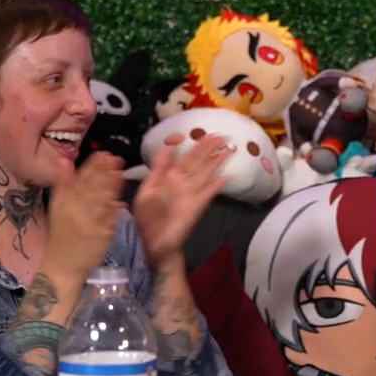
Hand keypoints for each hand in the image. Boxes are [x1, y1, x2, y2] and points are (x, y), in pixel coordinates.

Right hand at [42, 151, 126, 275]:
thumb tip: (64, 160)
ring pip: (100, 203)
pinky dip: (114, 212)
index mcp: (64, 202)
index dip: (92, 166)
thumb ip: (63, 184)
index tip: (103, 154)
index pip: (79, 180)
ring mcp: (88, 224)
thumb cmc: (63, 234)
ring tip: (120, 173)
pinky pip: (108, 223)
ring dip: (111, 188)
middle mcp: (75, 211)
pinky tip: (121, 203)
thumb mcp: (58, 207)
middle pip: (91, 189)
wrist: (63, 265)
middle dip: (104, 173)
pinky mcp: (100, 238)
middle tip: (116, 158)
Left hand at [133, 134, 229, 265]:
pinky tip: (225, 178)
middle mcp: (184, 183)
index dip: (197, 146)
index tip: (208, 134)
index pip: (187, 157)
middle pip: (199, 162)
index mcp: (170, 177)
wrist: (152, 241)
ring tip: (229, 150)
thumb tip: (168, 145)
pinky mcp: (197, 206)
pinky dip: (216, 186)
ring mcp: (192, 194)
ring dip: (217, 162)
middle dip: (211, 149)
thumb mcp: (147, 188)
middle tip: (223, 136)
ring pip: (206, 173)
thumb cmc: (147, 216)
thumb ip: (159, 167)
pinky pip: (208, 193)